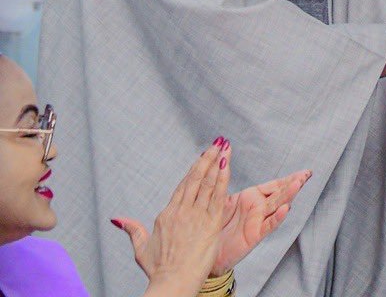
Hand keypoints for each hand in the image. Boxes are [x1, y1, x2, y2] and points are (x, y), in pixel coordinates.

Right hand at [114, 139, 227, 296]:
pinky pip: (218, 195)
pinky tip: (226, 165)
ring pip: (208, 183)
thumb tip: (118, 220)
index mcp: (167, 214)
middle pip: (196, 178)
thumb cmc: (158, 270)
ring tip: (224, 148)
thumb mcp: (141, 248)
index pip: (183, 186)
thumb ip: (133, 230)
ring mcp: (196, 215)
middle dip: (207, 159)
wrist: (172, 282)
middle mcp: (182, 211)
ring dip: (217, 163)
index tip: (201, 157)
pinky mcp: (210, 223)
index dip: (193, 170)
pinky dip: (223, 178)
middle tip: (218, 143)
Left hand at [210, 167, 311, 275]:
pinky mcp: (254, 235)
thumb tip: (223, 155)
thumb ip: (223, 177)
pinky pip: (268, 225)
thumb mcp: (220, 197)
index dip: (289, 178)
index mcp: (252, 197)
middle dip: (294, 183)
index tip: (305, 172)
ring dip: (288, 195)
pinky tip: (285, 208)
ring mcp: (258, 221)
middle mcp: (259, 208)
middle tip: (306, 175)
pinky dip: (277, 217)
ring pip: (277, 205)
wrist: (206, 249)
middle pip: (280, 193)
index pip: (275, 185)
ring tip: (299, 184)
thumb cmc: (214, 223)